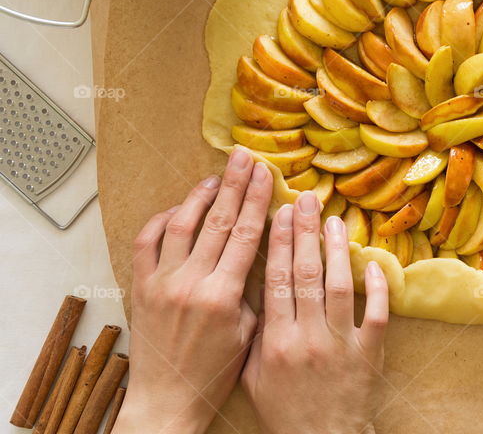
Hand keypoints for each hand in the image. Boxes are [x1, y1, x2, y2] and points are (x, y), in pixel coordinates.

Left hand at [113, 148, 272, 433]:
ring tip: (217, 176)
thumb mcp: (249, 333)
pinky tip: (178, 208)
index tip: (267, 175)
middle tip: (245, 157)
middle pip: (218, 220)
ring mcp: (161, 282)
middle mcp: (190, 283)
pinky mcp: (141, 287)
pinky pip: (147, 242)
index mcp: (223, 296)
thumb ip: (256, 292)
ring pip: (182, 224)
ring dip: (201, 196)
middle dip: (235, 185)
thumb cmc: (214, 371)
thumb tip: (264, 252)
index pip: (246, 235)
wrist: (166, 398)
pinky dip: (162, 219)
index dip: (258, 200)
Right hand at [241, 192, 388, 433]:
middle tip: (307, 200)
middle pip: (306, 275)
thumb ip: (256, 332)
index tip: (280, 212)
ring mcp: (341, 345)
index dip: (278, 243)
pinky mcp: (369, 354)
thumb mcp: (253, 375)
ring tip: (334, 220)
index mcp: (276, 341)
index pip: (275, 280)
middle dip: (305, 233)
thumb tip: (256, 289)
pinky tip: (372, 263)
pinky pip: (375, 315)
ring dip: (337, 250)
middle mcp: (308, 338)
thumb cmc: (284, 409)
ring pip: (339, 287)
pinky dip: (376, 288)